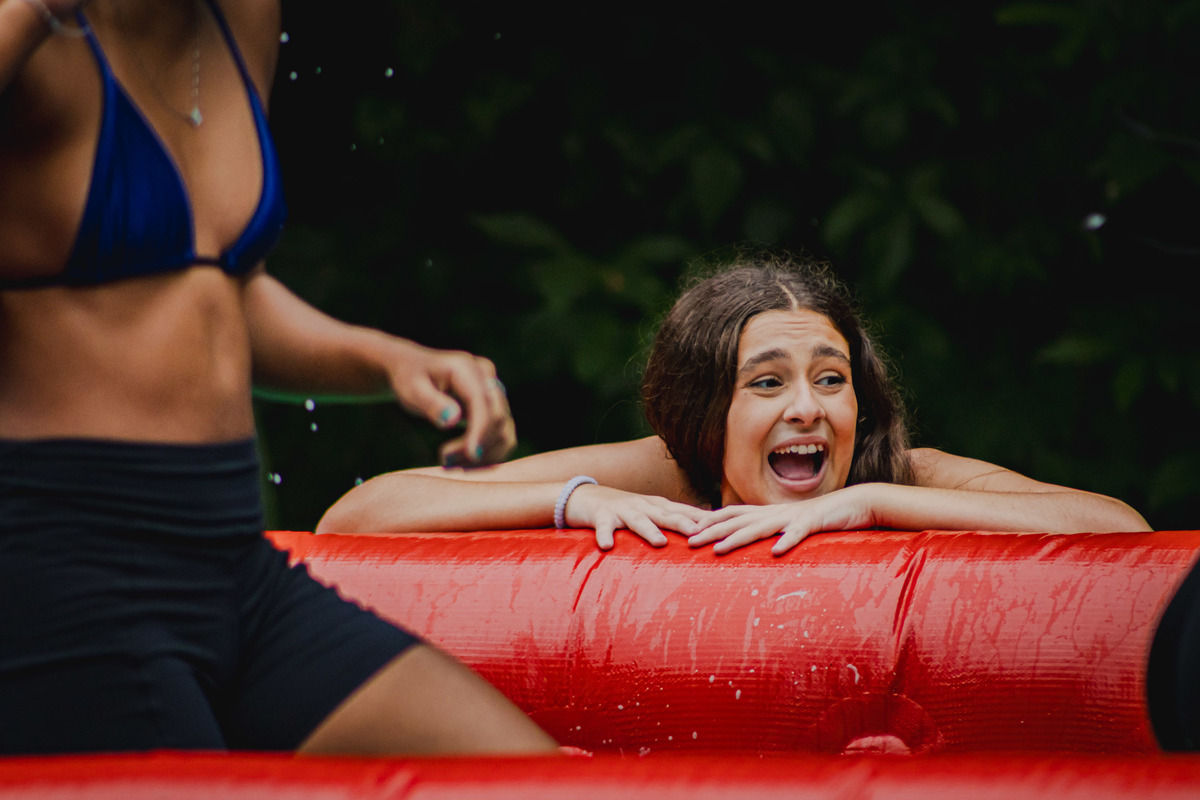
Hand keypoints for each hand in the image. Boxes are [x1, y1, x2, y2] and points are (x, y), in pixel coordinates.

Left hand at [384, 341, 514, 466]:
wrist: (414, 369)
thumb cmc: (410, 378)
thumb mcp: (411, 389)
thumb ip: (431, 402)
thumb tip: (453, 420)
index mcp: (466, 368)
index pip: (482, 402)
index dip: (481, 431)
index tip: (471, 456)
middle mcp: (486, 376)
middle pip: (498, 418)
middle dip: (478, 445)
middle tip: (445, 460)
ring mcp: (494, 391)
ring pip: (504, 430)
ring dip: (484, 454)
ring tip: (451, 462)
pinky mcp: (496, 406)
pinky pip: (502, 434)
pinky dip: (488, 453)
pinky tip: (464, 461)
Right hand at [564, 484, 711, 550]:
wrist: (587, 497)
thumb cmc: (626, 510)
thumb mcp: (653, 513)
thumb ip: (675, 521)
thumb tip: (706, 531)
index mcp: (658, 506)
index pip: (684, 512)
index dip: (702, 520)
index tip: (721, 528)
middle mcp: (643, 506)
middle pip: (666, 515)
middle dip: (683, 523)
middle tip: (700, 534)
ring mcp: (622, 510)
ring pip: (637, 520)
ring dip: (649, 530)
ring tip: (659, 542)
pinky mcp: (601, 517)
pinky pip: (603, 528)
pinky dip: (605, 535)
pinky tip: (607, 546)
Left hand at [687, 485, 876, 555]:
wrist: (856, 504)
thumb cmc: (823, 518)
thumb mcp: (793, 527)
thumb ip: (774, 534)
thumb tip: (757, 547)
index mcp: (770, 513)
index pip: (733, 514)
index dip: (711, 521)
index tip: (689, 531)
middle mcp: (776, 513)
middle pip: (738, 520)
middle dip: (712, 531)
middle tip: (689, 542)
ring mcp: (793, 517)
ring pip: (760, 527)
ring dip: (738, 538)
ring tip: (718, 549)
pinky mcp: (813, 523)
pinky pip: (798, 533)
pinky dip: (787, 541)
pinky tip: (776, 552)